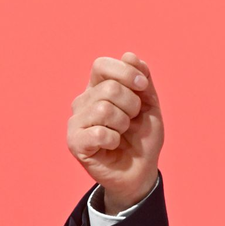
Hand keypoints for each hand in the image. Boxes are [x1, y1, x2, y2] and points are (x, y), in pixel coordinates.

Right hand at [67, 52, 163, 212]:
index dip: (126, 72)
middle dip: (132, 105)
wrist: (141, 170)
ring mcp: (76, 122)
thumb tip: (130, 55)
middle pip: (109, 88)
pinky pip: (97, 132)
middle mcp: (83, 101)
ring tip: (122, 133)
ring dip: (123, 123)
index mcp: (98, 88)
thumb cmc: (142, 137)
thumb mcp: (150, 105)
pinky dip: (113, 139)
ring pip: (104, 109)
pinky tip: (113, 145)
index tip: (143, 87)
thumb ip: (142, 80)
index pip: (102, 65)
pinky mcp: (74, 143)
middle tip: (132, 120)